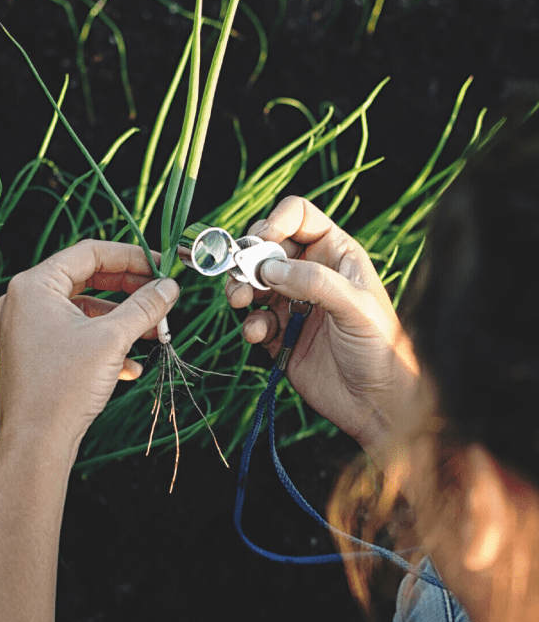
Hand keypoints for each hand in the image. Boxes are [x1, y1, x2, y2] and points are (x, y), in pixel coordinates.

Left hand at [0, 240, 178, 449]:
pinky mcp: (34, 354)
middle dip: (129, 292)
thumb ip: (144, 307)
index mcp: (33, 286)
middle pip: (87, 280)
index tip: (162, 266)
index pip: (88, 253)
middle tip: (162, 297)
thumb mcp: (112, 339)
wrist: (36, 442)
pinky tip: (131, 367)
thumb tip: (169, 287)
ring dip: (121, 321)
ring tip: (155, 335)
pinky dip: (102, 344)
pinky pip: (73, 336)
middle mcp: (24, 302)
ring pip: (83, 312)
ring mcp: (26, 329)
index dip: (131, 257)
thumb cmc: (64, 386)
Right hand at [225, 196, 424, 456]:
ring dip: (239, 288)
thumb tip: (268, 267)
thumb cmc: (382, 349)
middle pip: (266, 247)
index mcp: (336, 254)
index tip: (261, 242)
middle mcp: (311, 273)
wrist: (378, 404)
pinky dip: (249, 324)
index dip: (275, 222)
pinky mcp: (279, 334)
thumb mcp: (355, 306)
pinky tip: (259, 334)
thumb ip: (313, 281)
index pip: (299, 217)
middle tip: (242, 276)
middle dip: (248, 257)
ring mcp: (293, 304)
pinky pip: (253, 319)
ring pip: (252, 282)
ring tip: (239, 301)